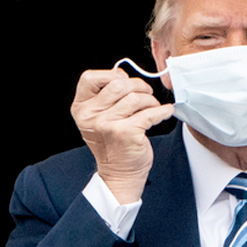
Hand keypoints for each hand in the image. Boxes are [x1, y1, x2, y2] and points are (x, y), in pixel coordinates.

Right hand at [71, 68, 173, 203]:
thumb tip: (121, 72)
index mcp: (81, 108)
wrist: (119, 174)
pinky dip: (162, 111)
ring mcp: (107, 124)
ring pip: (135, 97)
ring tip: (153, 106)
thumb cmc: (113, 144)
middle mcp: (90, 116)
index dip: (110, 75)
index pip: (90, 78)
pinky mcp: (125, 133)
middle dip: (138, 86)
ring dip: (150, 100)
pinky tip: (165, 112)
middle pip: (118, 84)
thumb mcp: (99, 118)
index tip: (124, 81)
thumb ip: (106, 96)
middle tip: (147, 93)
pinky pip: (149, 113)